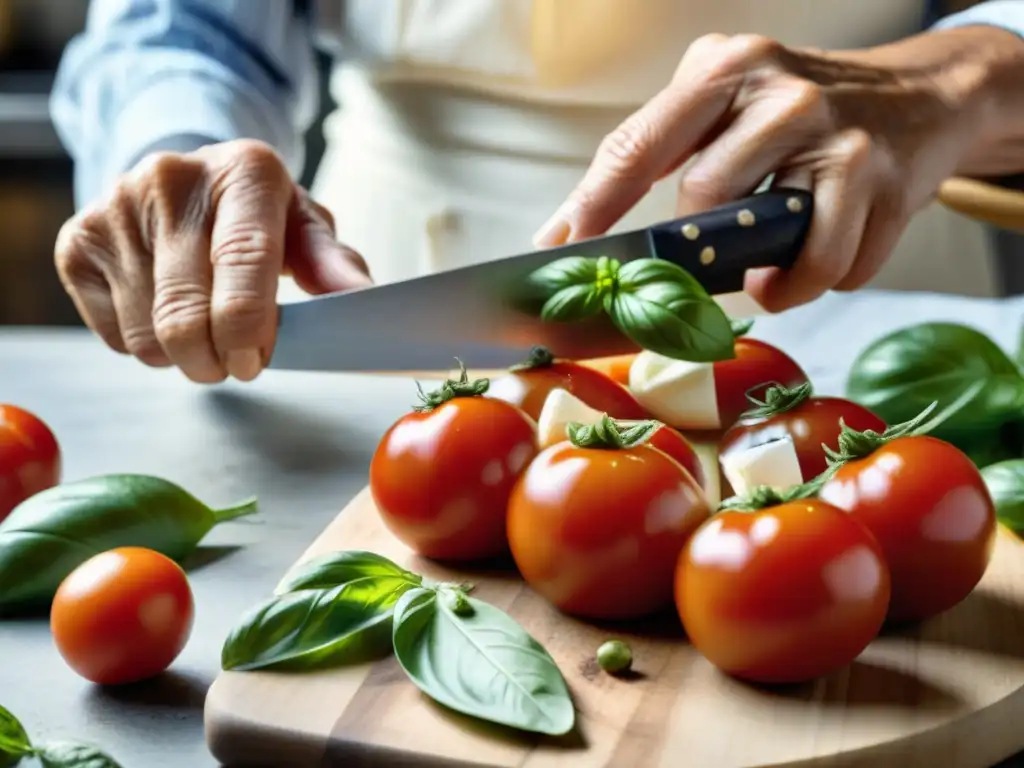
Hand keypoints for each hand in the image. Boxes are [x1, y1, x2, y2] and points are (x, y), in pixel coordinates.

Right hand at [54, 139, 371, 382]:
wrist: (179, 180)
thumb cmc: (253, 215)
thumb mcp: (302, 226)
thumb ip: (334, 263)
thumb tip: (363, 298)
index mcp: (244, 171)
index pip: (243, 261)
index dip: (250, 329)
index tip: (257, 363)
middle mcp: (171, 179)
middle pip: (185, 313)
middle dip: (216, 360)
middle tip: (236, 364)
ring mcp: (115, 209)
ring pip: (147, 335)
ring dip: (183, 358)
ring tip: (205, 333)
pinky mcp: (77, 242)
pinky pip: (112, 336)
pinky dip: (146, 345)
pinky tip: (165, 314)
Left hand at [535, 28, 1023, 310]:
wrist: (920, 98)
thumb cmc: (797, 116)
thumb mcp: (723, 105)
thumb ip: (654, 154)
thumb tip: (567, 232)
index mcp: (723, 68)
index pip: (637, 146)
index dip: (594, 206)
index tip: (562, 251)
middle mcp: (778, 93)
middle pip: (700, 201)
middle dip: (694, 248)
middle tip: (702, 264)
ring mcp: (835, 135)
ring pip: (765, 242)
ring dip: (760, 278)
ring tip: (763, 275)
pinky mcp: (882, 182)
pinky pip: (828, 267)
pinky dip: (812, 282)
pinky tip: (812, 262)